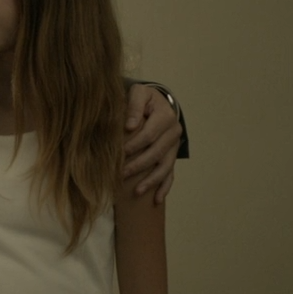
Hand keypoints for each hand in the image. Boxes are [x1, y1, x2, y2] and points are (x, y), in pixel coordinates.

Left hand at [122, 84, 181, 203]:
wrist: (157, 102)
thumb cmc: (144, 98)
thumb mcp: (139, 93)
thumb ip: (133, 106)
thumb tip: (129, 126)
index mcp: (165, 117)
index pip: (148, 135)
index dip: (134, 145)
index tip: (119, 154)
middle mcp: (173, 132)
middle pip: (156, 153)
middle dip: (138, 166)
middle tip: (120, 175)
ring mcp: (174, 146)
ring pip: (165, 166)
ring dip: (151, 181)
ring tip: (137, 192)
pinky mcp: (172, 155)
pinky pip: (171, 173)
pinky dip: (165, 187)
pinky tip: (157, 200)